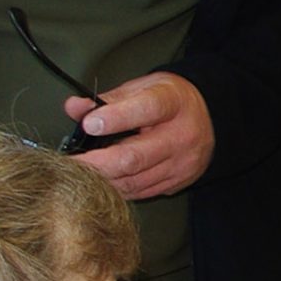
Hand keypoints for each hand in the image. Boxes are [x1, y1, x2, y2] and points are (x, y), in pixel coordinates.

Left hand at [65, 71, 213, 198]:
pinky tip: (103, 181)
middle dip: (96, 163)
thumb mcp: (142, 88)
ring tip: (80, 174)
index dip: (115, 119)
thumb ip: (107, 100)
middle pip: (134, 157)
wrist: (211, 119)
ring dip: (102, 180)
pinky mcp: (178, 182)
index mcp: (173, 103)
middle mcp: (181, 136)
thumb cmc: (170, 101)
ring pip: (133, 181)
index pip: (145, 110)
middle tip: (70, 164)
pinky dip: (117, 188)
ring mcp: (182, 164)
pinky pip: (141, 192)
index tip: (88, 124)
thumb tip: (74, 107)